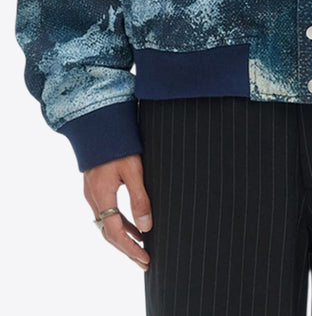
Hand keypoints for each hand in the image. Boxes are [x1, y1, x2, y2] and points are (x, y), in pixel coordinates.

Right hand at [83, 153, 152, 270]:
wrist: (98, 123)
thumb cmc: (118, 144)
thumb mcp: (133, 170)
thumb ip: (140, 198)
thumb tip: (146, 227)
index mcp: (102, 196)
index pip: (116, 233)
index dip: (131, 249)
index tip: (146, 259)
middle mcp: (93, 197)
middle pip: (109, 233)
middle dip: (127, 249)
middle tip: (144, 261)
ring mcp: (92, 192)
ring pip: (106, 224)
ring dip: (123, 237)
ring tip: (142, 247)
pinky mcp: (94, 186)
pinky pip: (105, 213)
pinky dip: (119, 223)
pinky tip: (133, 225)